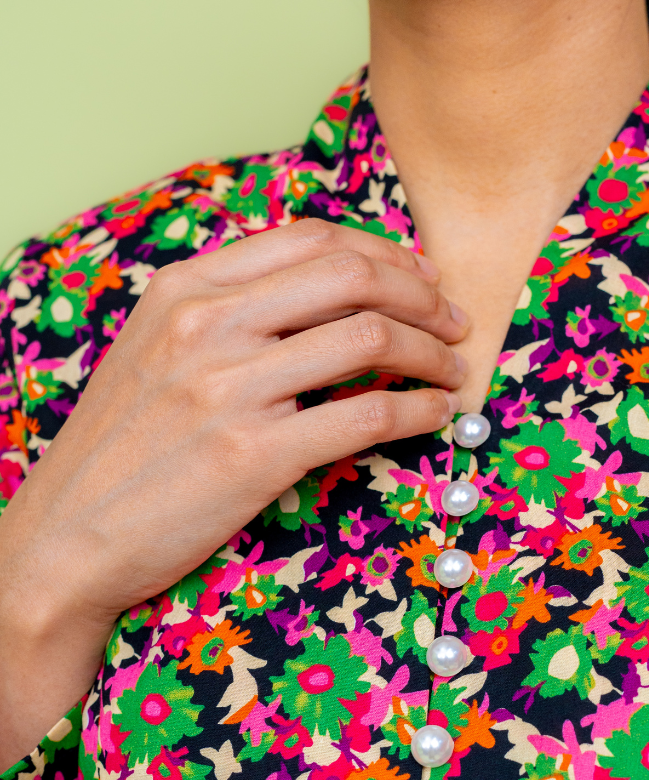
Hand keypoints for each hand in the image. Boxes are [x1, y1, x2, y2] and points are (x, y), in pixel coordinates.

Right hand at [0, 220, 467, 766]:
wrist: (64, 540)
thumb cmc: (120, 452)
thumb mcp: (154, 352)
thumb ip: (224, 313)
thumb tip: (318, 294)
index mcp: (185, 290)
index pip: (310, 239)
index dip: (384, 252)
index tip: (421, 277)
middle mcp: (208, 325)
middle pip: (352, 276)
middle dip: (422, 295)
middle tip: (453, 321)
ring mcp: (230, 389)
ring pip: (370, 339)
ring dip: (433, 352)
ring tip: (453, 370)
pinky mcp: (255, 455)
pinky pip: (367, 414)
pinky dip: (420, 409)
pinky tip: (436, 414)